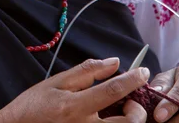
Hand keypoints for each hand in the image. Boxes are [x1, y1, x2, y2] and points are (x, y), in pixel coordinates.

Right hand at [0, 57, 149, 122]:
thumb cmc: (34, 106)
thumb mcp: (57, 82)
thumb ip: (87, 72)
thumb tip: (114, 62)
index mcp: (75, 107)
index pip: (112, 91)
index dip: (132, 80)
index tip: (143, 71)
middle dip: (137, 111)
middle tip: (130, 101)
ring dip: (130, 122)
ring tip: (121, 112)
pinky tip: (111, 119)